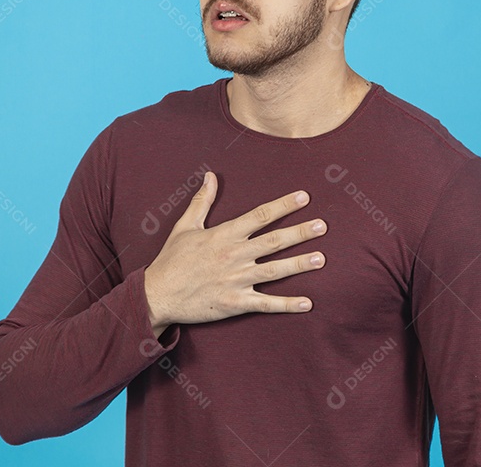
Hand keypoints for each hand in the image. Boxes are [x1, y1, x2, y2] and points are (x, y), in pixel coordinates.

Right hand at [143, 171, 326, 338]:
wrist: (158, 294)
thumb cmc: (172, 259)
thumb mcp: (185, 226)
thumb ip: (202, 201)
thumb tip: (210, 175)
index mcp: (225, 234)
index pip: (260, 215)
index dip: (284, 205)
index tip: (304, 198)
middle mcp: (234, 255)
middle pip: (274, 241)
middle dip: (300, 232)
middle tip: (322, 226)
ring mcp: (237, 280)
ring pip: (275, 270)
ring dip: (300, 264)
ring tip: (321, 258)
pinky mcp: (236, 302)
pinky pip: (266, 303)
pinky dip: (287, 304)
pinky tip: (307, 303)